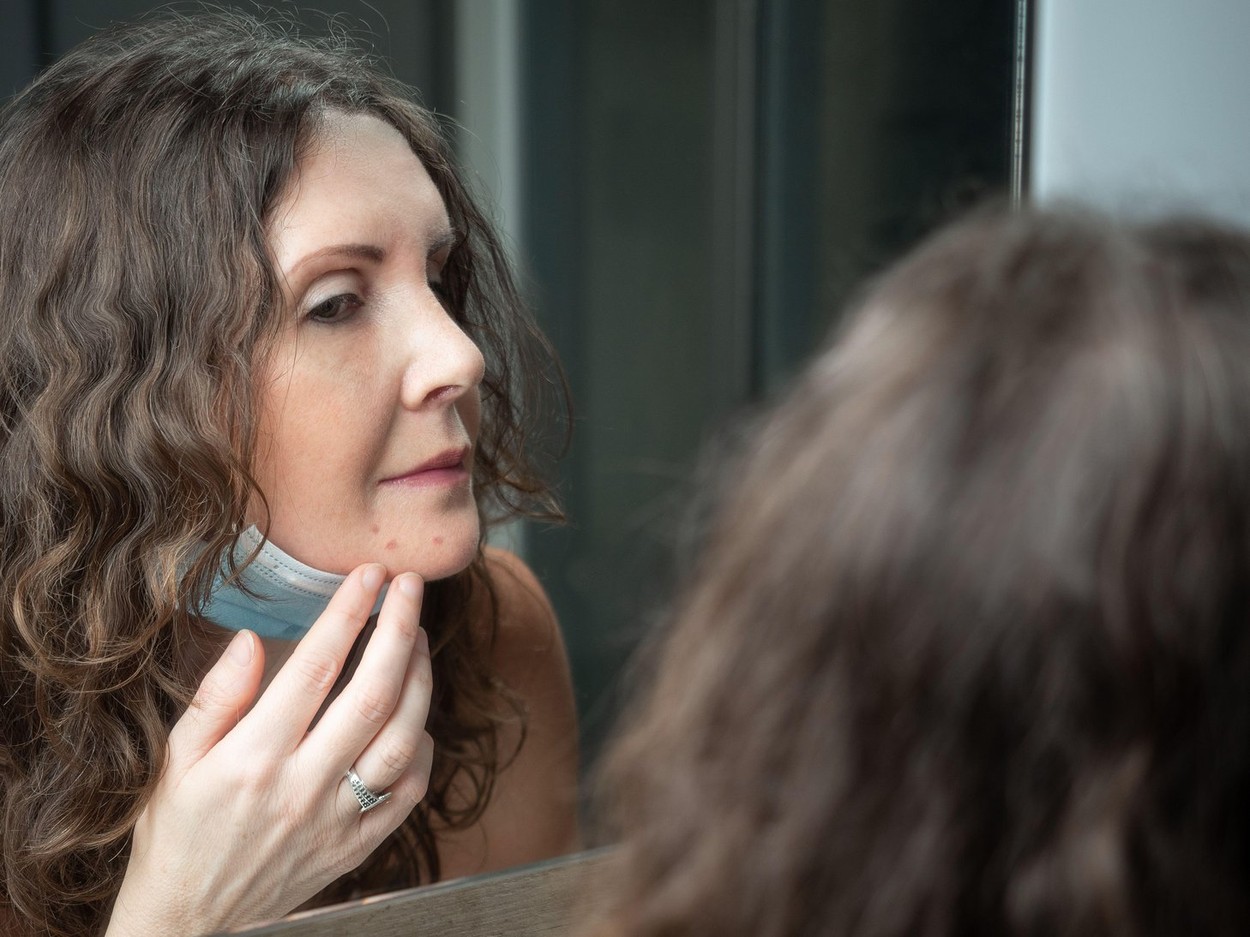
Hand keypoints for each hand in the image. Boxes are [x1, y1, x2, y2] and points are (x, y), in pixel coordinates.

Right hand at [106, 565, 433, 935]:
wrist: (190, 922)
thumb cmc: (176, 831)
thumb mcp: (174, 761)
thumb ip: (216, 698)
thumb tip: (253, 639)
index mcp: (253, 758)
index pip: (316, 668)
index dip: (349, 613)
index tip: (369, 575)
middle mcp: (303, 786)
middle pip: (373, 694)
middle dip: (400, 629)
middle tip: (411, 586)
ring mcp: (337, 819)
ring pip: (403, 739)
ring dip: (421, 681)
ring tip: (419, 637)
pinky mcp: (358, 845)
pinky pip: (410, 792)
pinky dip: (425, 747)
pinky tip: (418, 716)